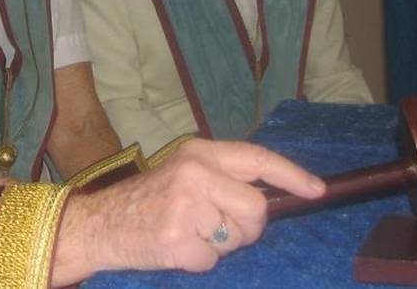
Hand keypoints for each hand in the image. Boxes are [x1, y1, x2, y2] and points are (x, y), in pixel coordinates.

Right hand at [51, 139, 323, 284]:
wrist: (99, 223)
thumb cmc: (149, 202)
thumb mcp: (185, 173)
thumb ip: (224, 178)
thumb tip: (274, 198)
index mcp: (199, 153)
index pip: (258, 159)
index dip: (292, 175)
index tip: (318, 190)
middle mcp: (195, 174)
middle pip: (256, 208)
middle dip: (246, 226)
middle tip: (216, 226)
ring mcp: (185, 207)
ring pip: (236, 238)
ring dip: (218, 245)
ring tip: (188, 233)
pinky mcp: (177, 239)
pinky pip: (213, 260)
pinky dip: (198, 262)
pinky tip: (175, 248)